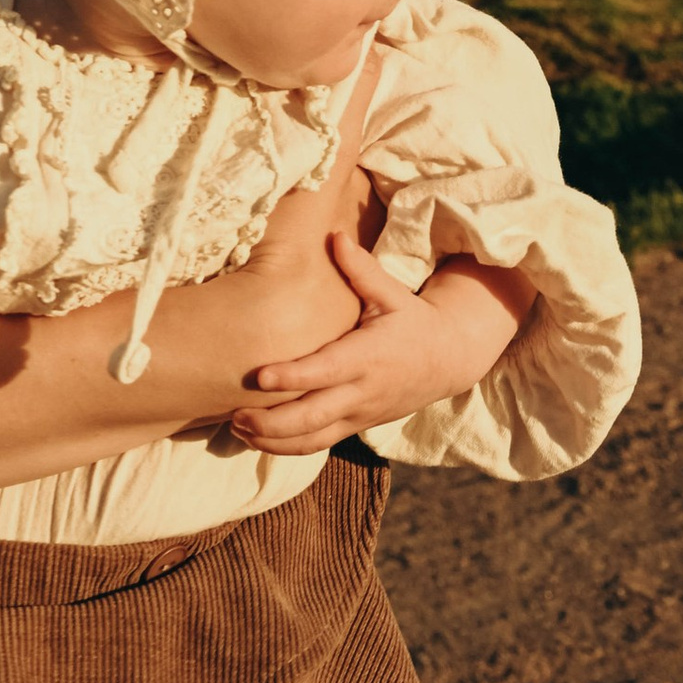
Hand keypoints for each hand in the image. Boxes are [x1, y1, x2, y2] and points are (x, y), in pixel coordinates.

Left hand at [229, 237, 527, 455]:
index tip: (259, 376)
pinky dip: (286, 447)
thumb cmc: (413, 320)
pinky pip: (318, 444)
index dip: (292, 376)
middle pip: (312, 417)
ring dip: (272, 441)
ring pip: (312, 439)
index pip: (325, 371)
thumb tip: (334, 235)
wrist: (448, 360)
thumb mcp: (393, 293)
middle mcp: (362, 391)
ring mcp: (358, 414)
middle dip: (271, 422)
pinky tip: (257, 438)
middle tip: (233, 414)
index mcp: (368, 356)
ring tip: (236, 428)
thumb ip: (362, 268)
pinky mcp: (355, 426)